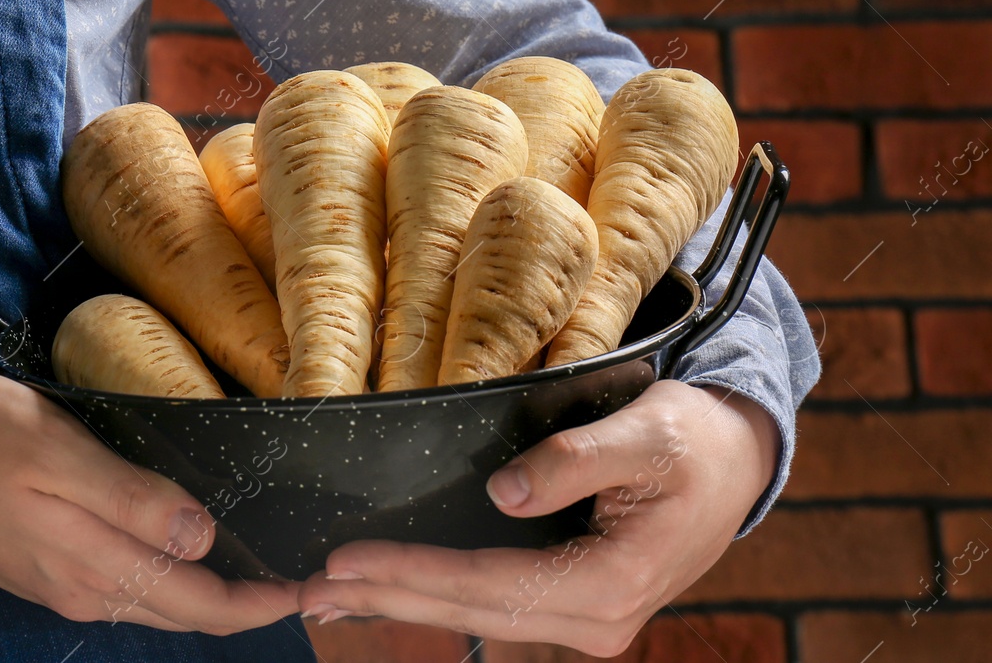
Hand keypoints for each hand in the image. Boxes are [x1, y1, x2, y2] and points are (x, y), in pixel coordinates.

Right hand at [0, 372, 298, 632]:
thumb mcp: (58, 451)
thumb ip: (131, 498)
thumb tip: (201, 538)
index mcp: (93, 565)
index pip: (200, 604)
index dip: (262, 603)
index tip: (312, 585)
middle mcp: (85, 591)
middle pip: (186, 612)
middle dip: (249, 603)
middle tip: (306, 577)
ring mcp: (65, 586)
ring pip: (159, 604)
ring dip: (214, 594)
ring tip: (263, 564)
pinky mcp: (49, 572)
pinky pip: (129, 587)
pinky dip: (173, 579)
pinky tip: (190, 548)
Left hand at [297, 380, 777, 656]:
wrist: (738, 458)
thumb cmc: (694, 438)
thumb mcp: (647, 432)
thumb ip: (578, 459)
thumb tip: (505, 494)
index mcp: (612, 583)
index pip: (490, 583)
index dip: (415, 571)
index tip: (347, 559)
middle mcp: (596, 618)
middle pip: (472, 610)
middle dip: (388, 597)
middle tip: (311, 588)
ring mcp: (586, 617)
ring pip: (476, 615)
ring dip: (401, 602)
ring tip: (328, 596)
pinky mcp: (573, 599)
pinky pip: (492, 605)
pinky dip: (436, 597)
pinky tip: (386, 593)